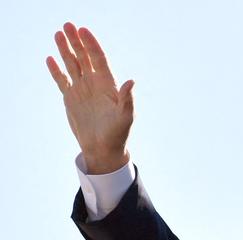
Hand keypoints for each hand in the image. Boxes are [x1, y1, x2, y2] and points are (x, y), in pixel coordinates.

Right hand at [47, 22, 134, 173]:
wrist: (104, 148)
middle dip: (77, 41)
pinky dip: (56, 70)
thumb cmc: (118, 133)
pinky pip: (62, 80)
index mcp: (109, 85)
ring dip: (65, 50)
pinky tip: (50, 58)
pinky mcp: (71, 99)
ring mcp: (82, 90)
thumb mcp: (126, 117)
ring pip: (72, 65)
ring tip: (58, 34)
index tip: (83, 31)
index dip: (92, 44)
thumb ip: (127, 99)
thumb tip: (131, 81)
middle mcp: (95, 83)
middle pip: (84, 57)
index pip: (99, 59)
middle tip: (68, 25)